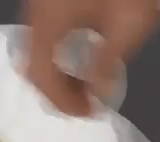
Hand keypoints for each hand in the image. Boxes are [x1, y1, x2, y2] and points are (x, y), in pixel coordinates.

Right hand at [24, 0, 159, 115]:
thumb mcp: (127, 28)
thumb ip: (106, 65)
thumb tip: (95, 94)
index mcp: (48, 23)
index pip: (41, 76)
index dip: (61, 101)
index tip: (86, 113)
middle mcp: (36, 12)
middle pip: (32, 62)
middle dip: (54, 89)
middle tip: (82, 103)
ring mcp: (39, 2)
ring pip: (35, 46)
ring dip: (54, 71)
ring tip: (81, 84)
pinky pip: (42, 31)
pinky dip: (55, 52)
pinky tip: (77, 54)